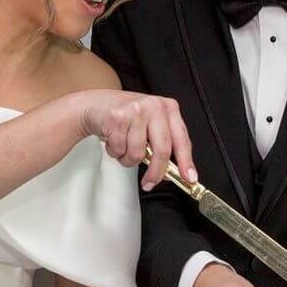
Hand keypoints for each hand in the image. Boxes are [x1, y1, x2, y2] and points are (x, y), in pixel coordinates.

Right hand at [78, 89, 195, 189]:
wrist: (96, 104)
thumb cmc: (126, 116)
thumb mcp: (151, 124)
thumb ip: (163, 143)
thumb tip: (170, 171)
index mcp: (168, 108)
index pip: (182, 139)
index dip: (186, 162)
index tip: (189, 178)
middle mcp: (155, 106)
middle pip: (162, 149)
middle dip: (155, 172)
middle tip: (149, 183)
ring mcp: (136, 110)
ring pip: (137, 153)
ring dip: (127, 158)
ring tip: (124, 146)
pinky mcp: (117, 117)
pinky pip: (119, 149)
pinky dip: (115, 151)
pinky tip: (113, 139)